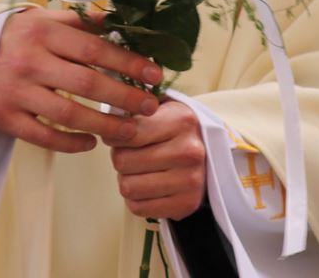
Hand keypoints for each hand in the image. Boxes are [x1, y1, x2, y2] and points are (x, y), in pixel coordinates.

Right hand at [0, 8, 162, 152]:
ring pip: (69, 114)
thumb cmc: (9, 37)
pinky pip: (43, 136)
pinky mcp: (4, 118)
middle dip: (124, 97)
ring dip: (105, 125)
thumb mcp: (38, 20)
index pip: (95, 49)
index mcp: (42, 32)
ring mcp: (16, 92)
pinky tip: (91, 143)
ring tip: (130, 130)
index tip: (154, 73)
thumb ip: (77, 22)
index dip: (128, 62)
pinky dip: (70, 143)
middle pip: (87, 83)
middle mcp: (30, 61)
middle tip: (150, 106)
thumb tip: (118, 21)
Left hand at [109, 99, 205, 219]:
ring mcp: (190, 180)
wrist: (210, 155)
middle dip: (121, 158)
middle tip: (131, 155)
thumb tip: (107, 126)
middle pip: (123, 162)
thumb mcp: (161, 110)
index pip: (128, 133)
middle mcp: (189, 151)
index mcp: (181, 121)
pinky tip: (148, 187)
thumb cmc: (176, 132)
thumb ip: (134, 113)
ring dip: (127, 180)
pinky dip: (136, 199)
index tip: (119, 137)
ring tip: (140, 171)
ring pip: (128, 187)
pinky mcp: (186, 204)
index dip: (115, 136)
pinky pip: (138, 208)